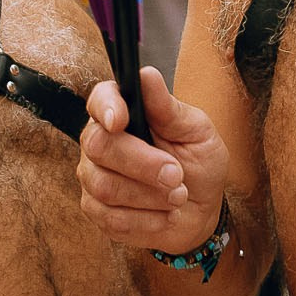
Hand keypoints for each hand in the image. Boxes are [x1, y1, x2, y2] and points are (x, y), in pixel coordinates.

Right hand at [78, 68, 225, 250]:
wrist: (201, 211)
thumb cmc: (198, 164)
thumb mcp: (197, 133)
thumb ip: (169, 109)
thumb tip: (147, 76)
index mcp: (123, 112)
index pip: (100, 99)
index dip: (106, 107)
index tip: (121, 120)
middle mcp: (100, 141)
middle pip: (99, 146)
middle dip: (143, 164)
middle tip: (176, 174)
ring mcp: (93, 177)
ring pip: (105, 186)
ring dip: (150, 195)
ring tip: (178, 196)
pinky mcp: (96, 211)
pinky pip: (111, 217)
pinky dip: (148, 219)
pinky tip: (165, 215)